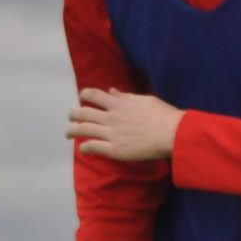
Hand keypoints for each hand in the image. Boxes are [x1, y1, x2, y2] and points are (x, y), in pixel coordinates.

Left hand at [69, 87, 183, 161]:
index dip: (85, 95)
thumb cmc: (163, 115)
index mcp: (118, 103)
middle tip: (71, 116)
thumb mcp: (144, 100)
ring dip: (72, 131)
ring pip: (83, 129)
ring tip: (68, 133)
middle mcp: (111, 117)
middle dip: (74, 114)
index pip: (94, 95)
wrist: (172, 133)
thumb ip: (125, 97)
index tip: (82, 97)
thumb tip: (112, 91)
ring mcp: (110, 133)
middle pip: (83, 113)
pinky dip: (84, 147)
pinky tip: (83, 149)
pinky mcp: (114, 149)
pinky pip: (92, 147)